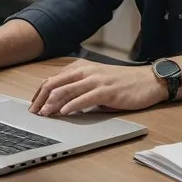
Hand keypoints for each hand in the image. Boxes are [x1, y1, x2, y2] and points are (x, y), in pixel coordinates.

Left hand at [29, 62, 167, 116]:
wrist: (148, 81)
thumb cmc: (124, 84)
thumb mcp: (97, 82)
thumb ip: (80, 88)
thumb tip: (60, 103)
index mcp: (82, 68)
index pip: (54, 79)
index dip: (40, 93)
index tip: (33, 105)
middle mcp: (87, 71)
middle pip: (55, 83)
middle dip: (41, 98)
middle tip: (33, 112)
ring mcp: (97, 80)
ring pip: (67, 90)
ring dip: (52, 103)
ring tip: (43, 114)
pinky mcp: (107, 91)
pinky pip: (85, 98)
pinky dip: (72, 105)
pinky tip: (64, 113)